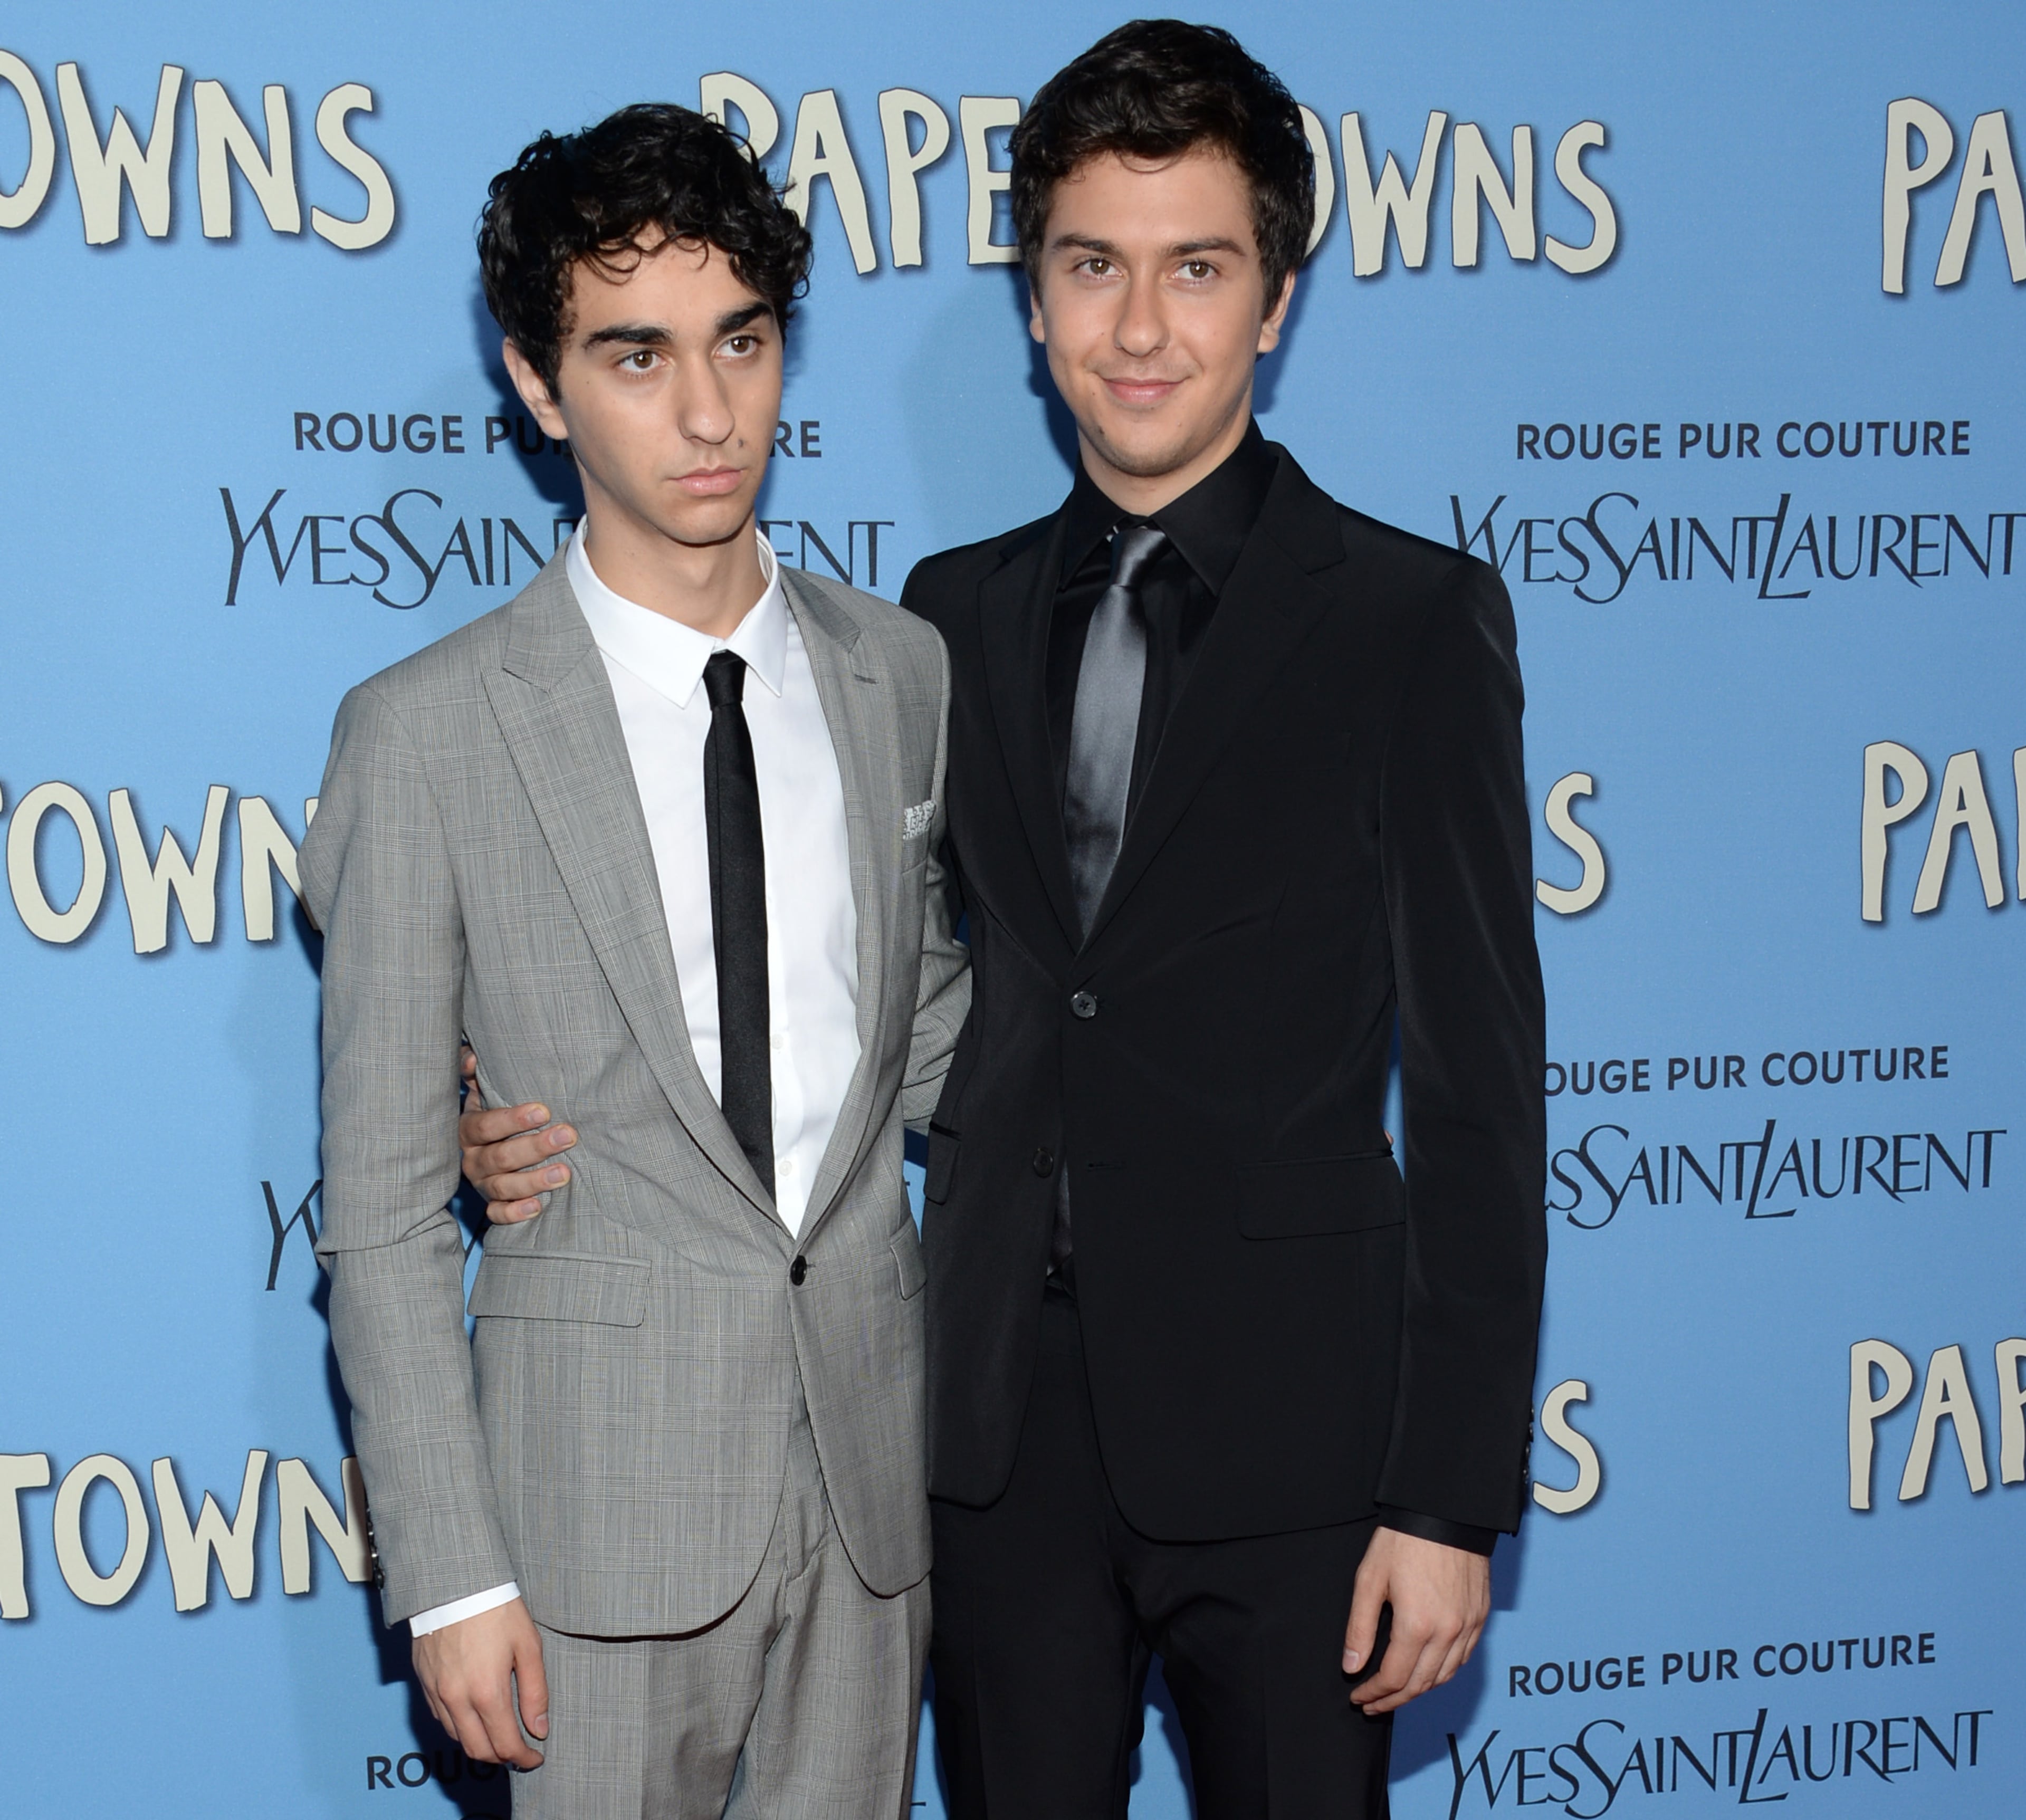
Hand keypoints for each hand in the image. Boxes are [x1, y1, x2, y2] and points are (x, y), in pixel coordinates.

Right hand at [412, 1596, 548, 1766]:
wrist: (455, 1583)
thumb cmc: (496, 1608)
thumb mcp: (528, 1645)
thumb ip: (535, 1691)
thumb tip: (540, 1727)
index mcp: (486, 1692)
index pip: (505, 1744)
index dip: (523, 1758)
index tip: (535, 1757)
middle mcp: (457, 1699)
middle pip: (478, 1750)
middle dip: (502, 1757)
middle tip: (519, 1751)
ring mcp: (437, 1692)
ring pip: (457, 1737)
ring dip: (479, 1743)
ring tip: (499, 1733)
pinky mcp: (424, 1682)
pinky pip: (441, 1718)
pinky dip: (460, 1726)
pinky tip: (474, 1714)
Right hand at [459, 1046, 573, 1223]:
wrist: (487, 1145)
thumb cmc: (494, 1112)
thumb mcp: (481, 1089)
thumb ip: (473, 1070)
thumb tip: (472, 1056)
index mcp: (468, 1129)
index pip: (485, 1125)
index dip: (512, 1119)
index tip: (544, 1111)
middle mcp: (472, 1158)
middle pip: (499, 1157)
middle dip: (535, 1147)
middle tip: (567, 1136)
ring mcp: (481, 1184)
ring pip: (502, 1187)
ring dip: (533, 1181)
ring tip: (564, 1173)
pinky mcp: (491, 1204)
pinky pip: (498, 1214)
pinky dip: (515, 1213)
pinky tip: (538, 1207)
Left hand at [1343, 1527, 1489, 1714]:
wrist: (1445, 1511)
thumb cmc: (1404, 1540)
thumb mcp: (1369, 1579)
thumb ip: (1360, 1627)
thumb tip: (1352, 1665)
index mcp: (1417, 1625)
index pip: (1394, 1678)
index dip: (1374, 1693)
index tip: (1359, 1697)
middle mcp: (1448, 1632)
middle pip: (1420, 1684)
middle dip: (1393, 1699)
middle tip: (1373, 1703)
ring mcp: (1468, 1626)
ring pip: (1444, 1676)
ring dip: (1419, 1690)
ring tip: (1397, 1692)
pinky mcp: (1480, 1616)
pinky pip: (1464, 1658)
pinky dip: (1444, 1672)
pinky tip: (1428, 1671)